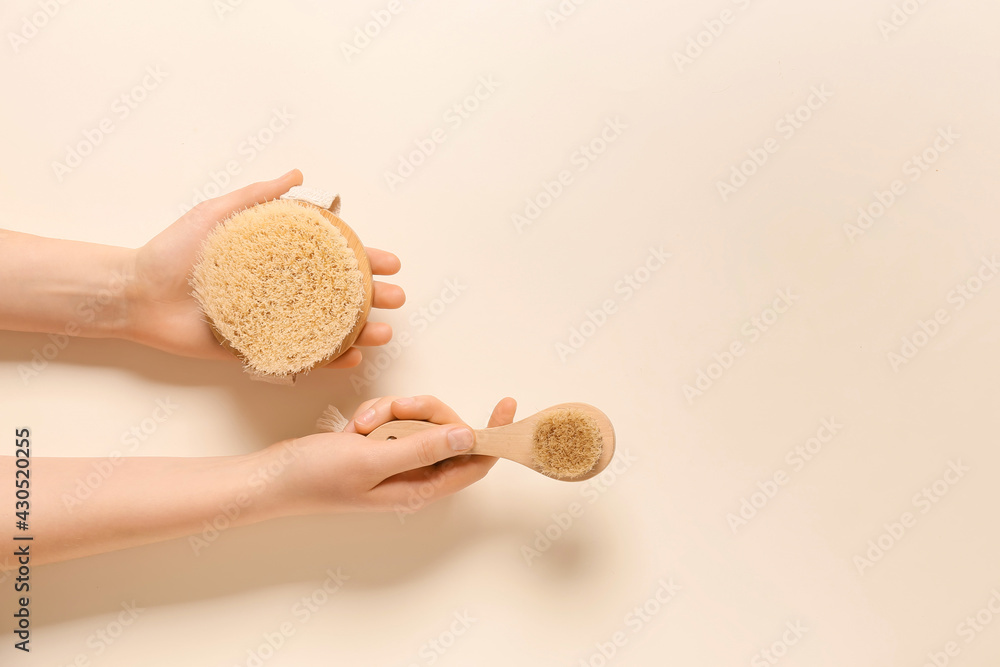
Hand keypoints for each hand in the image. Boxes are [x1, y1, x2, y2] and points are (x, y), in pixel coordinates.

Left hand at [122, 170, 405, 367]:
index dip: (364, 260)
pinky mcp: (257, 350)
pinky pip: (300, 357)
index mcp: (277, 258)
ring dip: (359, 332)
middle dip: (373, 298)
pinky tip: (351, 359)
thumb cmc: (172, 252)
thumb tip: (298, 174)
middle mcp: (281, 290)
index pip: (331, 258)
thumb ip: (258, 195)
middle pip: (338, 296)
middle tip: (396, 299)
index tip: (390, 262)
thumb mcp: (218, 214)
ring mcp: (273, 321)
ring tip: (383, 332)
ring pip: (327, 329)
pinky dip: (328, 361)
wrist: (137, 294)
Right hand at [271, 395, 516, 515]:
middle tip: (394, 409)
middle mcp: (415, 476)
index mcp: (420, 489)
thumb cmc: (317, 477)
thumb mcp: (371, 460)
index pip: (475, 462)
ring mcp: (397, 459)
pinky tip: (353, 425)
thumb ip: (421, 448)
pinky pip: (395, 417)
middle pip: (447, 431)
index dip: (494, 435)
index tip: (507, 405)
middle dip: (422, 412)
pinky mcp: (381, 445)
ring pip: (419, 419)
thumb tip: (468, 436)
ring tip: (360, 425)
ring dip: (392, 412)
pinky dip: (376, 413)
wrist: (272, 476)